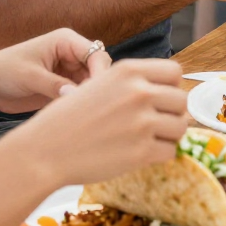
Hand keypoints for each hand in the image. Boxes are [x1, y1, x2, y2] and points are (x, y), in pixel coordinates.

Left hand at [0, 27, 113, 115]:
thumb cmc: (4, 71)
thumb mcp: (30, 77)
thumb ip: (56, 85)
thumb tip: (79, 97)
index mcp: (66, 41)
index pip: (95, 54)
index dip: (101, 72)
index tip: (99, 93)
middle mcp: (71, 55)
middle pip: (98, 69)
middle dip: (99, 86)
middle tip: (92, 107)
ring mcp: (69, 72)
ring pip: (92, 85)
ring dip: (90, 98)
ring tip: (85, 115)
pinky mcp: (64, 88)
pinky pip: (80, 97)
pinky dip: (81, 106)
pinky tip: (78, 117)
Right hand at [22, 57, 189, 185]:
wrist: (44, 151)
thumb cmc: (67, 119)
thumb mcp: (98, 84)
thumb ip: (131, 84)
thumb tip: (167, 91)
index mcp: (128, 70)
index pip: (174, 71)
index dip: (170, 86)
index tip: (159, 99)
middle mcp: (139, 92)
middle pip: (181, 100)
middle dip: (171, 113)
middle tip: (154, 124)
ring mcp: (142, 122)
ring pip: (181, 127)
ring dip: (168, 136)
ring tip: (148, 140)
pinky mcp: (141, 152)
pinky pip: (170, 151)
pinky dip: (159, 155)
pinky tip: (140, 154)